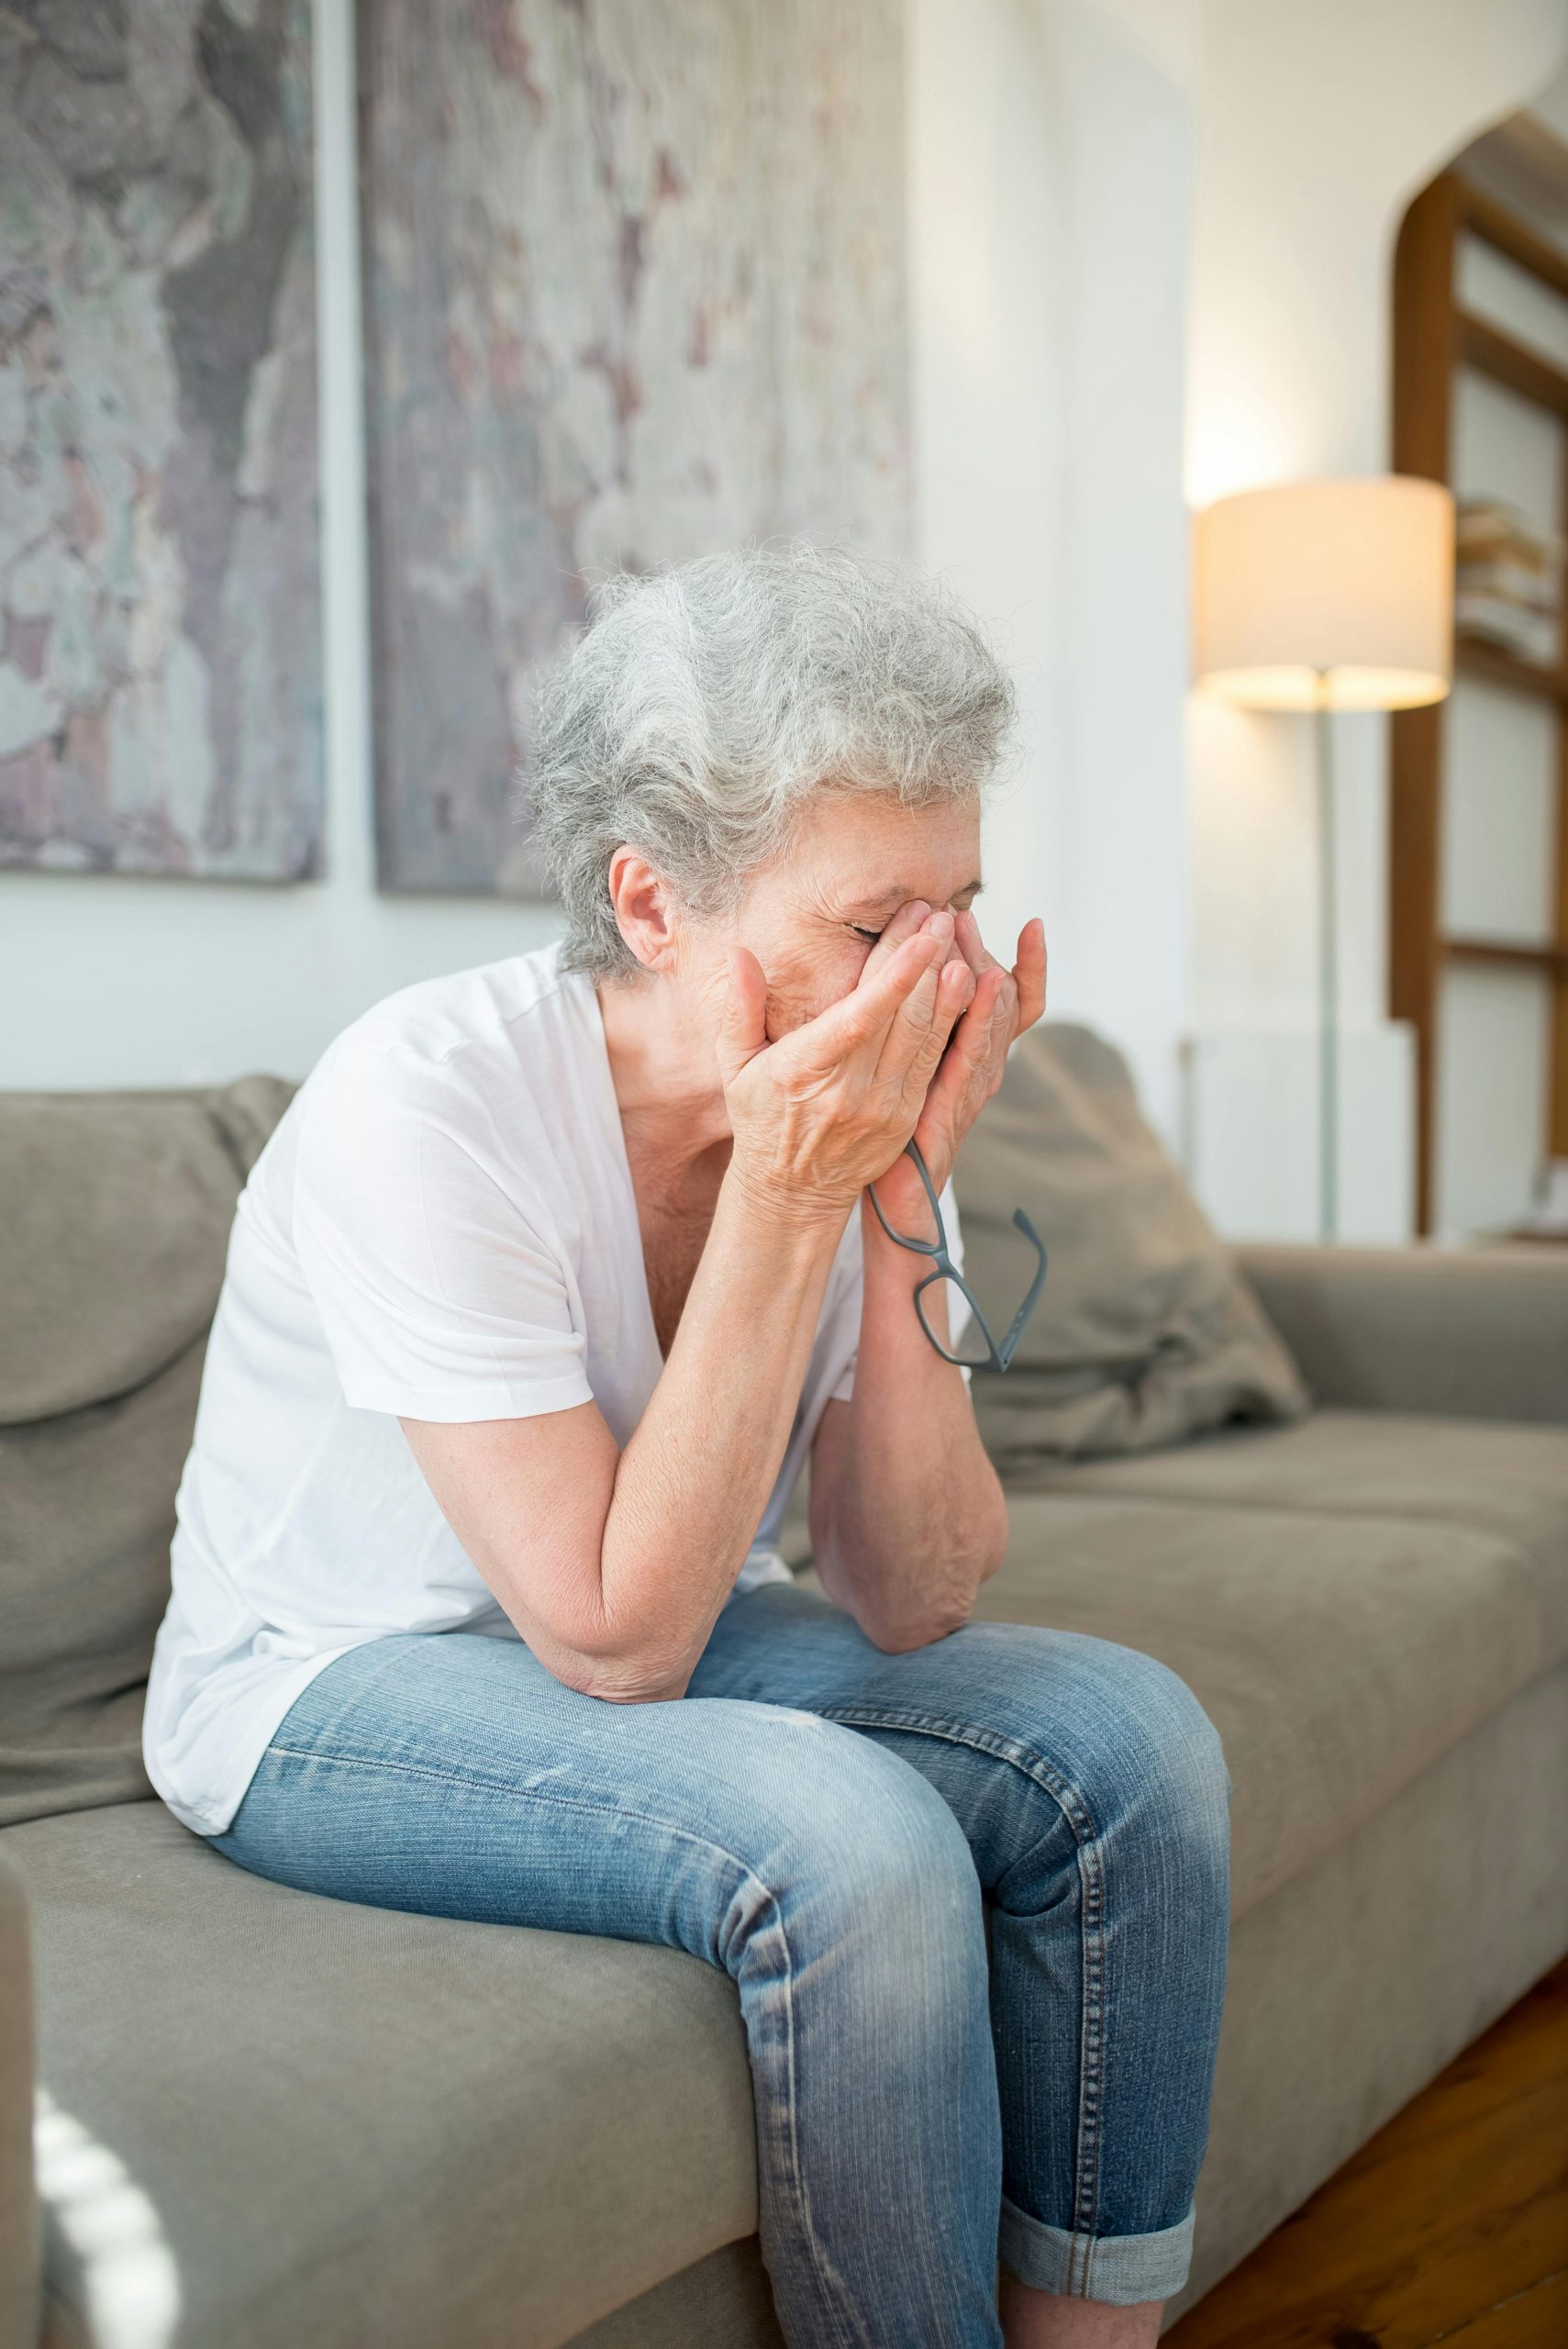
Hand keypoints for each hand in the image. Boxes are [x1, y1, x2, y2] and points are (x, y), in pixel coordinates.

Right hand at [716, 914, 973, 1221]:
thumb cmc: (760, 1115)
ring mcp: (885, 1106)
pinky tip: (966, 987)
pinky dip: (955, 1021)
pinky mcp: (907, 1116)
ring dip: (948, 986)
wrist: (791, 1189)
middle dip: (926, 960)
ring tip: (959, 939)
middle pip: (901, 1016)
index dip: (895, 973)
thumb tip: (737, 954)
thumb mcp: (735, 1064)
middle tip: (940, 911)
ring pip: (926, 1036)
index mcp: (807, 1070)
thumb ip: (739, 1008)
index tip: (919, 930)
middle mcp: (851, 1090)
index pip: (860, 1015)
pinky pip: (937, 1061)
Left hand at [861, 901, 1046, 1232]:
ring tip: (965, 929)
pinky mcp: (956, 1107)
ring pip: (992, 1019)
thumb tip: (901, 975)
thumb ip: (911, 1025)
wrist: (896, 1201)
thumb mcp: (907, 1073)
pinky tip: (979, 980)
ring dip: (979, 969)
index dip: (1015, 959)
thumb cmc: (893, 1134)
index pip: (1008, 998)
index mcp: (969, 1055)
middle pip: (997, 998)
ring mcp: (974, 1087)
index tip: (988, 914)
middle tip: (958, 911)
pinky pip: (974, 1055)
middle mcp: (981, 1067)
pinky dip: (981, 1016)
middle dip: (979, 951)